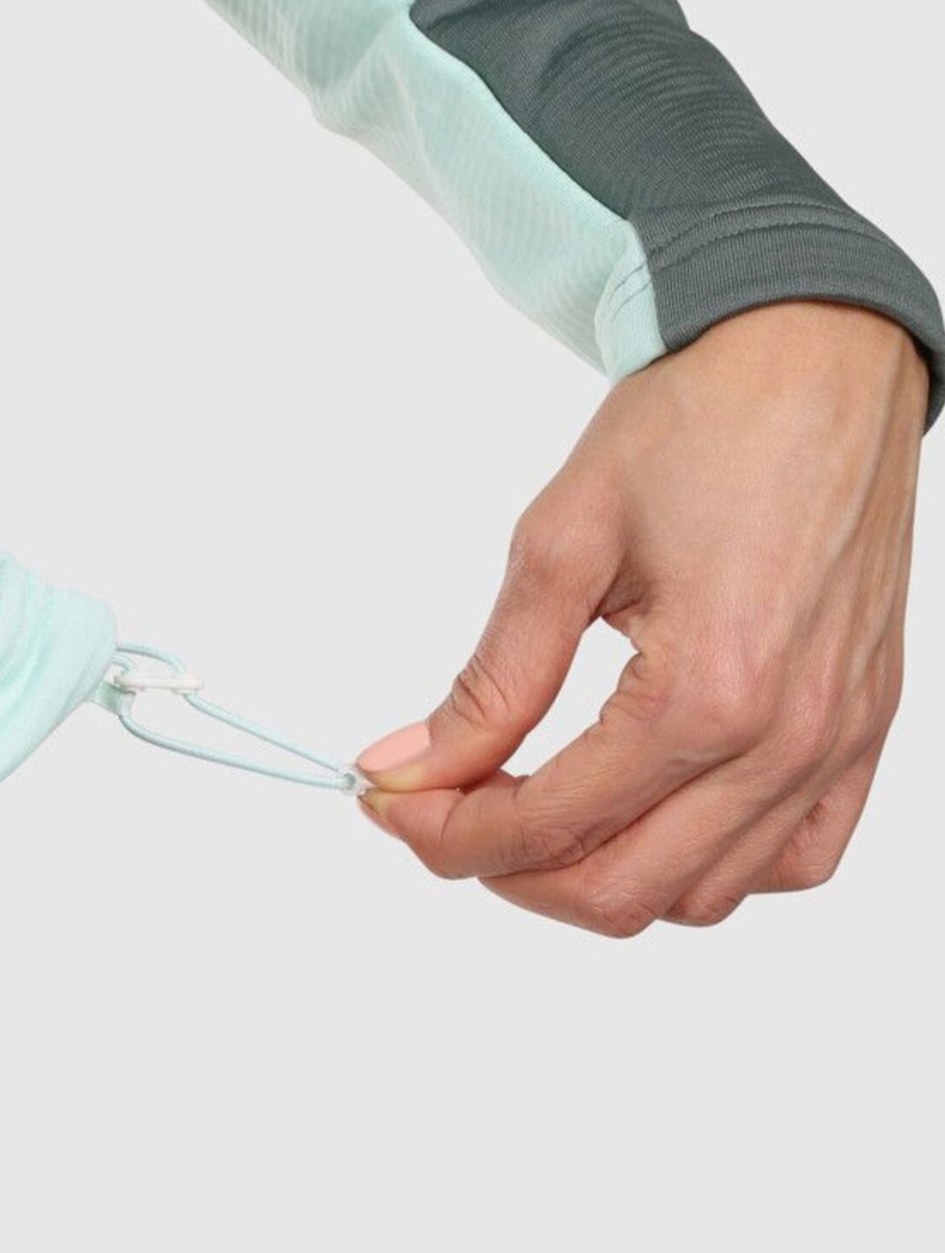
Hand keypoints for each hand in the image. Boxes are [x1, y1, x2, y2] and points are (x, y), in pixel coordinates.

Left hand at [355, 301, 929, 935]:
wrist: (812, 357)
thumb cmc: (700, 425)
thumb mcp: (563, 544)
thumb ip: (491, 678)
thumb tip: (411, 765)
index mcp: (706, 694)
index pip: (549, 826)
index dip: (446, 833)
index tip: (389, 803)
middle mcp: (785, 741)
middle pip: (620, 892)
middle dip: (506, 868)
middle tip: (443, 811)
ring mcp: (836, 743)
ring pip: (702, 895)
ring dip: (602, 874)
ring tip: (533, 804)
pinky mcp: (863, 728)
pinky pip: (796, 858)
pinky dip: (711, 865)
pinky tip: (650, 812)